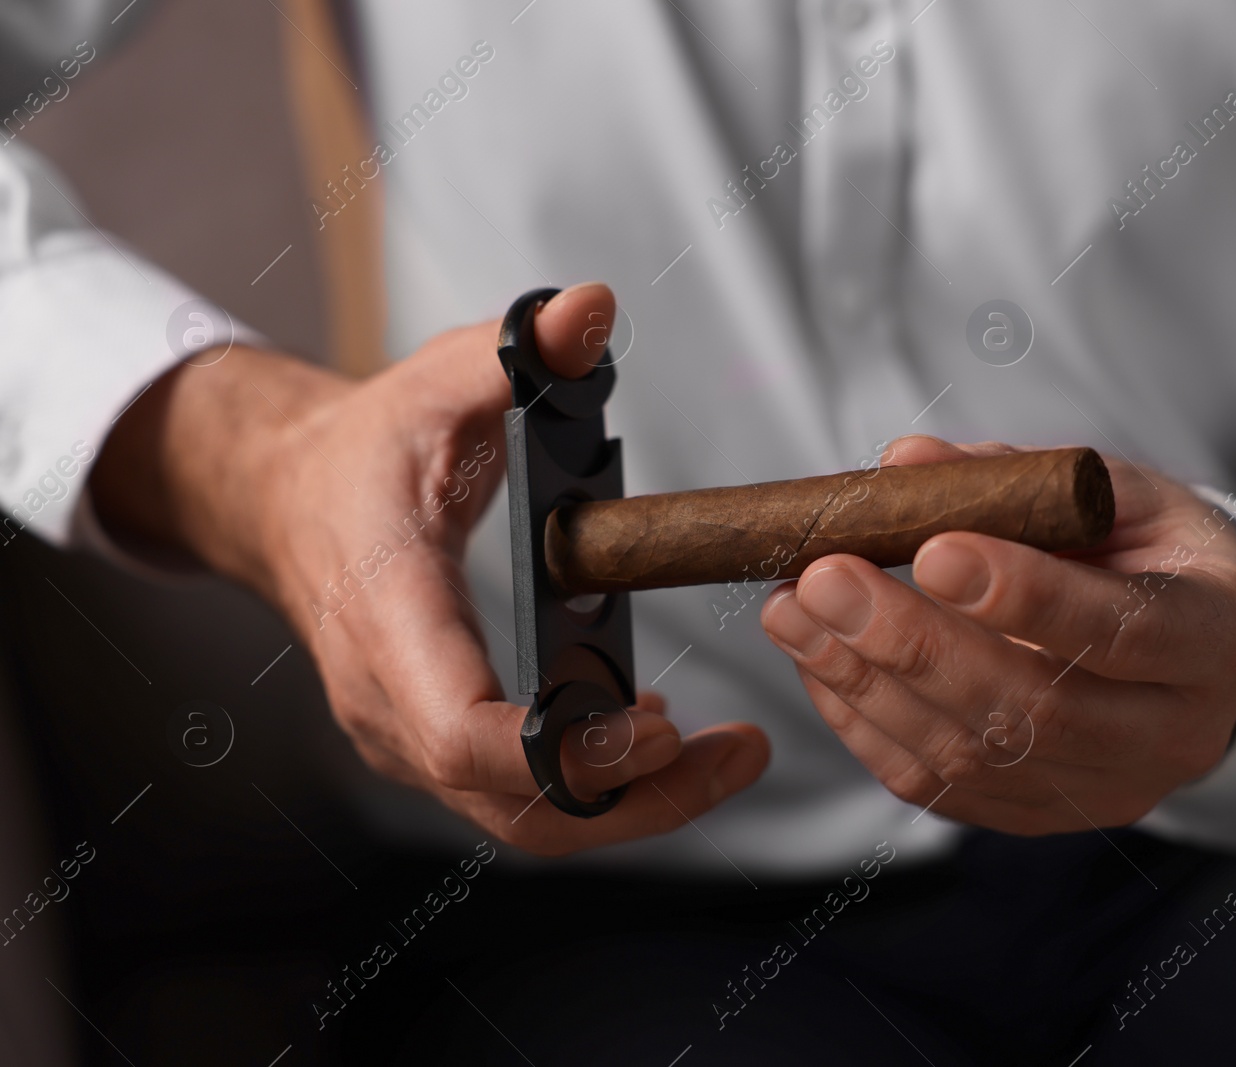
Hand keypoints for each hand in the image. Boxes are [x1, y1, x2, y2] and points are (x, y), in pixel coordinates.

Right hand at [93, 283, 768, 855]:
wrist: (288, 501)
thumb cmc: (361, 451)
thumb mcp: (435, 385)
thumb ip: (515, 355)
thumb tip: (591, 309)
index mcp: (388, 619)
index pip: (457, 732)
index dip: (554, 753)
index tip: (650, 729)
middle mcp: (391, 702)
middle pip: (513, 806)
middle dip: (633, 800)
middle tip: (733, 755)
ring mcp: (411, 737)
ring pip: (524, 819)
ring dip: (632, 805)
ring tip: (726, 755)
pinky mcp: (437, 744)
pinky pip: (521, 799)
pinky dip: (598, 787)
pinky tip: (660, 738)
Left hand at [759, 435, 1235, 833]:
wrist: (1188, 646)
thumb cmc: (1146, 552)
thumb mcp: (1113, 493)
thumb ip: (1021, 477)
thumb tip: (906, 460)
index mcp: (1218, 636)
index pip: (1125, 631)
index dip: (1026, 596)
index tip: (933, 551)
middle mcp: (1174, 733)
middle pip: (1035, 710)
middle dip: (916, 644)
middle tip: (827, 578)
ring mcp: (1105, 790)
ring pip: (975, 758)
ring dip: (867, 682)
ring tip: (794, 609)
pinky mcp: (1039, 816)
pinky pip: (937, 787)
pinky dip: (864, 722)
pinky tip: (817, 658)